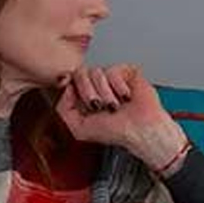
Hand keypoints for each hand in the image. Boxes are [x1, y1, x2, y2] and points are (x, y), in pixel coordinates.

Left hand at [55, 63, 187, 169]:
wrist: (140, 131)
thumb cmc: (116, 132)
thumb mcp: (79, 129)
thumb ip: (63, 110)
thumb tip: (66, 88)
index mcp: (84, 95)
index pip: (70, 79)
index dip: (72, 86)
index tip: (80, 98)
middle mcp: (96, 84)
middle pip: (80, 72)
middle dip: (88, 93)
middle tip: (98, 106)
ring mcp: (111, 77)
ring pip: (96, 72)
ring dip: (106, 94)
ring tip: (115, 106)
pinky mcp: (126, 72)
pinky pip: (113, 71)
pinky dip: (118, 87)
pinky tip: (126, 97)